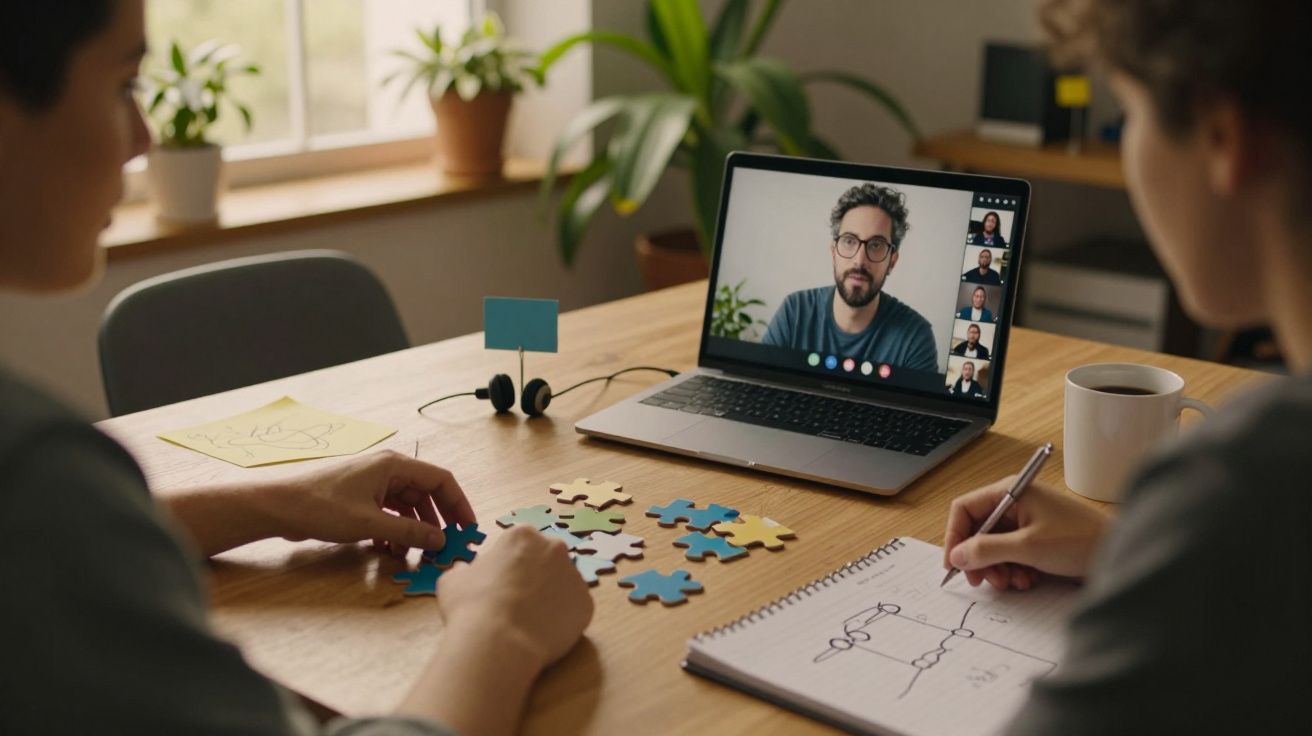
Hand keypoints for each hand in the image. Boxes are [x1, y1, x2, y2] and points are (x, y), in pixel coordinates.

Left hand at [263, 450, 475, 556]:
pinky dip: (395, 530)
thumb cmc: (323, 507)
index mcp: (394, 465)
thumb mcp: (371, 523)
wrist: (279, 507)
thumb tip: (440, 541)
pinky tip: (391, 550)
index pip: (440, 479)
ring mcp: (374, 483)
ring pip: (408, 506)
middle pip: (426, 493)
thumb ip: (409, 533)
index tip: (467, 528)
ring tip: (416, 553)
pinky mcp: (361, 497)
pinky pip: (390, 512)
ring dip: (415, 530)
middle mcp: (388, 469)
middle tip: (446, 545)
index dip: (458, 503)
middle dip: (438, 520)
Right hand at [438, 525, 593, 672]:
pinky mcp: (586, 605)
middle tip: (516, 603)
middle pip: (546, 561)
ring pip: (562, 586)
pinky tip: (543, 634)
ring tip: (528, 623)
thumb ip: (465, 571)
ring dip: (550, 599)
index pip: (518, 546)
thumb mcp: (453, 580)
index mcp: (523, 535)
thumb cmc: (472, 605)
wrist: (499, 641)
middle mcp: (554, 548)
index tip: (499, 586)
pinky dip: (562, 621)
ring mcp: (575, 576)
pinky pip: (574, 611)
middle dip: (534, 578)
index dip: (507, 567)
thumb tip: (465, 571)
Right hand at [943, 477, 1110, 591]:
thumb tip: (958, 555)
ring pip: (993, 546)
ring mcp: (1027, 521)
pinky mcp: (1036, 538)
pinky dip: (1013, 570)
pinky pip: (1010, 554)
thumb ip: (987, 550)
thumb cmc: (1080, 540)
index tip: (954, 563)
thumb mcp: (1027, 547)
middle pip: (978, 530)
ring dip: (997, 568)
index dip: (955, 536)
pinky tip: (1028, 579)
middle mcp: (1016, 503)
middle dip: (978, 558)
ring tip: (1012, 582)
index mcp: (1011, 492)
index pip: (965, 509)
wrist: (1119, 552)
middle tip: (982, 581)